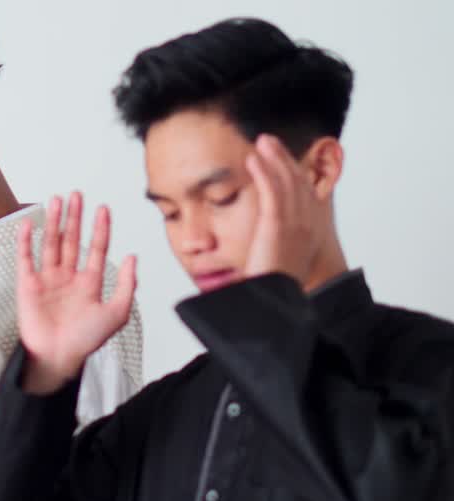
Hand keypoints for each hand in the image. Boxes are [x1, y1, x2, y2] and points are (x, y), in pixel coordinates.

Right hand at [17, 193, 135, 394]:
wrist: (57, 357)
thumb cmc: (85, 341)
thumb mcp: (117, 313)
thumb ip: (127, 285)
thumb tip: (132, 258)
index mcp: (90, 283)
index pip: (96, 248)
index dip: (101, 229)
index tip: (103, 209)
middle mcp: (68, 278)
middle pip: (72, 240)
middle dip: (75, 217)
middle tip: (78, 195)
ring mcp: (48, 280)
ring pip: (51, 243)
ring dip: (54, 222)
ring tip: (58, 201)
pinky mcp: (28, 285)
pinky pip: (26, 258)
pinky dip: (26, 241)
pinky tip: (29, 224)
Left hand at [243, 134, 324, 282]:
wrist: (273, 299)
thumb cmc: (273, 285)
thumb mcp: (279, 258)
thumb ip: (277, 242)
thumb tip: (267, 238)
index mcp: (307, 231)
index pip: (302, 192)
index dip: (292, 172)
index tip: (279, 157)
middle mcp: (305, 224)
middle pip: (297, 181)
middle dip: (283, 158)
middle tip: (269, 140)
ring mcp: (294, 223)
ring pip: (286, 182)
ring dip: (274, 158)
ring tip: (262, 140)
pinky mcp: (278, 225)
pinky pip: (272, 191)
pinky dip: (265, 172)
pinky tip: (254, 158)